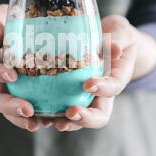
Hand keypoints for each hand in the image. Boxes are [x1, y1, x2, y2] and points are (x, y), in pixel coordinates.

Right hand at [0, 4, 49, 131]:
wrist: (3, 35)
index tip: (11, 74)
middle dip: (11, 107)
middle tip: (28, 110)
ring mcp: (9, 90)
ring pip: (12, 110)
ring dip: (25, 120)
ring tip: (41, 123)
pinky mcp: (25, 93)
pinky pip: (30, 108)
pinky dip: (40, 115)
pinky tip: (54, 118)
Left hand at [53, 15, 155, 131]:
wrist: (109, 41)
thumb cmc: (117, 36)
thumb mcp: (120, 33)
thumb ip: (118, 39)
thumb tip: (116, 48)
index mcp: (115, 80)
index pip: (112, 89)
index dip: (102, 89)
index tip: (87, 84)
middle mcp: (101, 95)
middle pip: (98, 116)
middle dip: (85, 118)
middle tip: (70, 113)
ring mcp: (85, 98)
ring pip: (78, 118)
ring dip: (65, 122)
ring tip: (51, 121)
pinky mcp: (69, 96)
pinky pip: (60, 109)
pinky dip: (49, 114)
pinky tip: (35, 113)